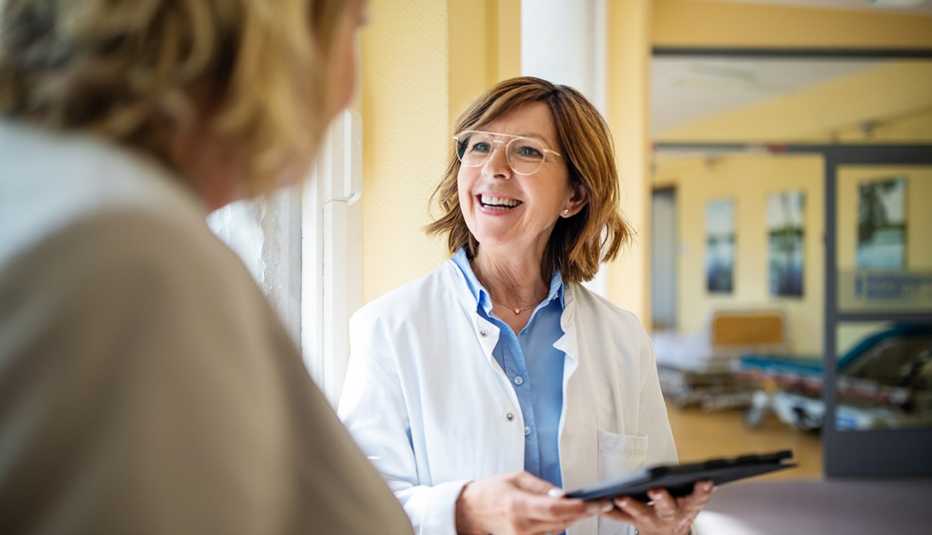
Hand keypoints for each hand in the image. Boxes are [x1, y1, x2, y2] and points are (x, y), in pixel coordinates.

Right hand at [455, 471, 612, 534]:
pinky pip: (551, 532)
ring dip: (574, 517)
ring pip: (560, 528)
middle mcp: (523, 526)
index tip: (596, 502)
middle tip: (603, 503)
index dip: (579, 508)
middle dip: (585, 513)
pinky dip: (561, 522)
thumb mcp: (516, 478)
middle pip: (563, 522)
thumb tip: (564, 494)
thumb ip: (542, 487)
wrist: (471, 512)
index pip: (555, 510)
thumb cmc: (492, 492)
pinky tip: (569, 513)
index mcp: (519, 506)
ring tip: (589, 506)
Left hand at [603, 481, 714, 534]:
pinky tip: (601, 503)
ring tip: (620, 497)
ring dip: (631, 505)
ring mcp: (650, 519)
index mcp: (687, 508)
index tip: (705, 481)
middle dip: (662, 498)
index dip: (701, 491)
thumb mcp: (691, 502)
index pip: (697, 499)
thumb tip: (704, 476)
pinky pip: (621, 517)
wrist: (667, 534)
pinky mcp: (634, 521)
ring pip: (641, 512)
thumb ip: (696, 491)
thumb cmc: (677, 510)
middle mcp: (669, 515)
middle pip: (667, 507)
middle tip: (655, 489)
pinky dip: (610, 511)